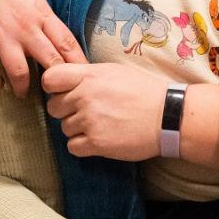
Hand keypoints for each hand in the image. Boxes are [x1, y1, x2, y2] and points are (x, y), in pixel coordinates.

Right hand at [0, 0, 85, 96]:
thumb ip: (44, 16)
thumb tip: (57, 37)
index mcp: (41, 13)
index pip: (67, 43)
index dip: (78, 64)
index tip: (84, 78)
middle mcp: (25, 26)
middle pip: (50, 62)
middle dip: (56, 82)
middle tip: (56, 95)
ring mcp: (1, 33)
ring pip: (20, 72)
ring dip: (22, 88)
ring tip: (22, 93)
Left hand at [42, 63, 169, 161]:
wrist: (169, 115)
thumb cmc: (145, 91)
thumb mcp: (115, 71)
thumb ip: (89, 75)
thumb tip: (70, 80)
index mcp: (89, 76)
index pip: (50, 79)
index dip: (54, 87)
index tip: (64, 92)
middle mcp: (85, 97)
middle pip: (53, 107)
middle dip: (66, 110)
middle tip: (86, 111)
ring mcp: (90, 121)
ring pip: (64, 128)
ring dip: (77, 129)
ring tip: (100, 125)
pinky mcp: (96, 143)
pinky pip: (73, 147)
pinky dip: (83, 145)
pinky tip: (99, 139)